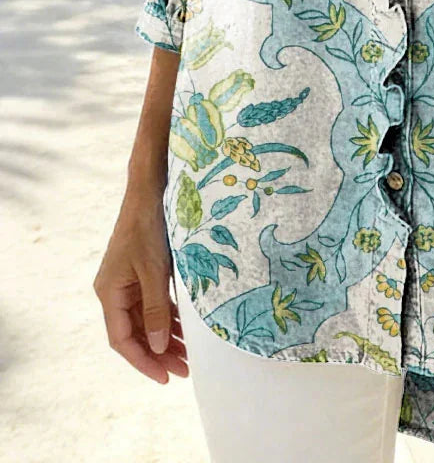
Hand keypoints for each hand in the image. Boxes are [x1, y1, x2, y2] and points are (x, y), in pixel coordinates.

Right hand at [93, 183, 188, 383]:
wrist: (150, 192)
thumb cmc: (148, 228)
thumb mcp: (154, 271)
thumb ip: (156, 309)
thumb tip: (157, 346)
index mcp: (109, 293)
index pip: (122, 340)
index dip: (143, 361)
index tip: (165, 377)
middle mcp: (115, 291)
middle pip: (135, 333)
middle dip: (158, 353)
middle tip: (184, 370)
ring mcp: (128, 282)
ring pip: (145, 320)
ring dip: (164, 338)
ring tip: (187, 356)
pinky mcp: (141, 273)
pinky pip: (153, 304)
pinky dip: (167, 318)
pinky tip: (183, 330)